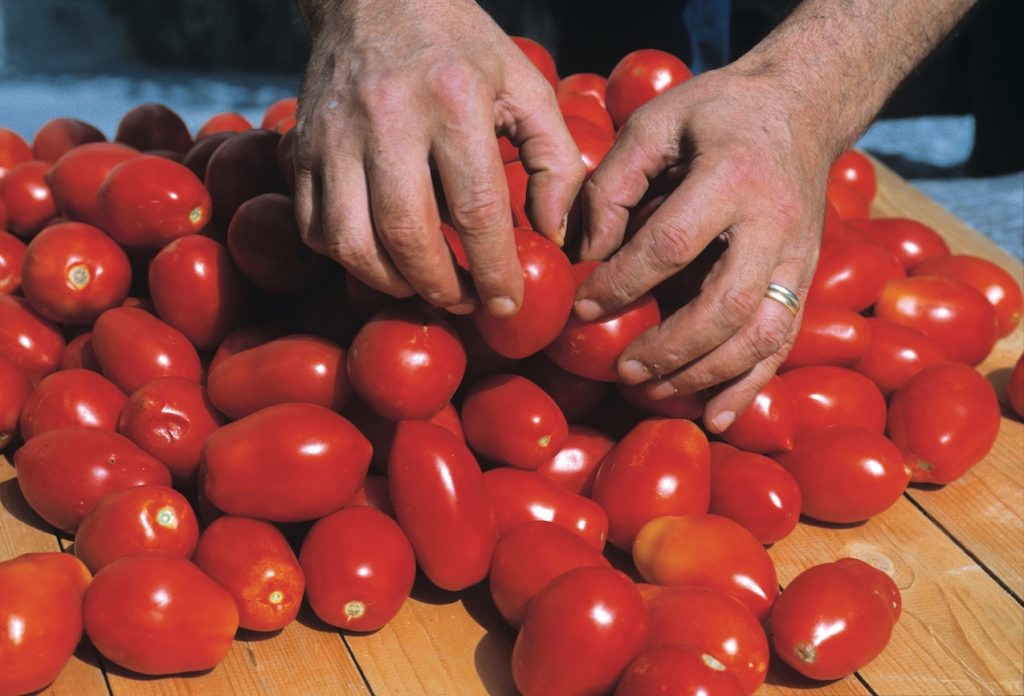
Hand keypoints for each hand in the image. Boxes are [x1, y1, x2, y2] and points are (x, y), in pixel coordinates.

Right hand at [294, 0, 583, 316]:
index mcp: (452, 98)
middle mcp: (385, 118)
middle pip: (407, 234)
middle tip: (466, 302)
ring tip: (424, 286)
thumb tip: (554, 235)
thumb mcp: (525, 87)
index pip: (476, 208)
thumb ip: (554, 161)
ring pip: (351, 242)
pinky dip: (348, 259)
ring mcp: (333, 135)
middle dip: (441, 286)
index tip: (506, 302)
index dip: (493, 269)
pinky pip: (314, 228)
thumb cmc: (459, 49)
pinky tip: (381, 256)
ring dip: (390, 283)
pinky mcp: (299, 148)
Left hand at [576, 66, 829, 432]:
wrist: (802, 108)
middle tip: (622, 369)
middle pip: (724, 304)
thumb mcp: (655, 124)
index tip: (582, 308)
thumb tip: (584, 253)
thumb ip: (613, 183)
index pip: (670, 243)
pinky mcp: (806, 278)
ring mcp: (799, 256)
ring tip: (654, 392)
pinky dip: (750, 387)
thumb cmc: (716, 114)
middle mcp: (774, 222)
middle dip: (668, 347)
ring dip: (705, 375)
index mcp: (732, 174)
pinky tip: (716, 416)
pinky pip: (783, 343)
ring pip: (760, 335)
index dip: (621, 284)